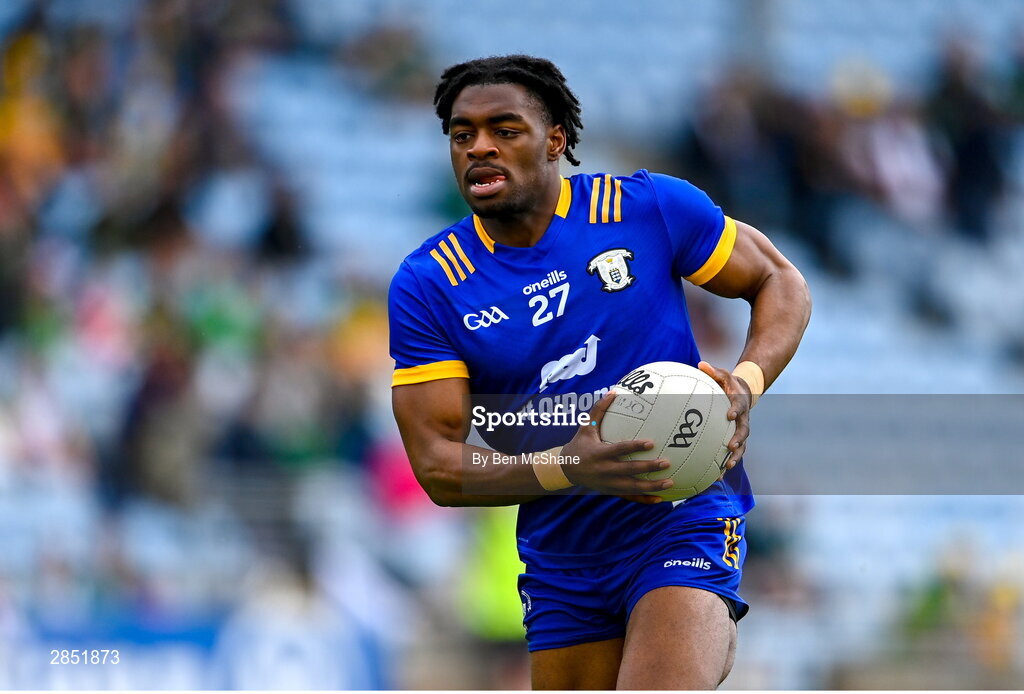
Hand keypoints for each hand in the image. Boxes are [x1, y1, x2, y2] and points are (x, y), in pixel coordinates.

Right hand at [558, 391, 672, 501]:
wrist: (566, 470)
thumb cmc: (579, 444)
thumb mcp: (586, 427)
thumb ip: (599, 410)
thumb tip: (614, 391)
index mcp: (599, 454)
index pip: (619, 450)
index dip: (635, 447)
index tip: (651, 443)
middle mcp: (605, 470)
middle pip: (630, 470)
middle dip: (648, 467)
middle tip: (667, 462)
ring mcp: (609, 484)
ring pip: (633, 487)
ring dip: (652, 486)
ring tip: (671, 482)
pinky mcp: (611, 492)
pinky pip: (631, 497)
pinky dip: (645, 499)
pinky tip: (661, 499)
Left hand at [697, 360, 751, 474]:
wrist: (743, 394)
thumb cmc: (728, 384)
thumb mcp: (722, 375)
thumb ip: (713, 371)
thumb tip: (701, 364)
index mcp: (739, 403)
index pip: (739, 406)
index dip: (736, 410)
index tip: (730, 415)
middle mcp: (743, 420)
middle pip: (744, 431)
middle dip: (738, 440)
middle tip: (731, 447)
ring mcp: (741, 431)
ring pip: (741, 447)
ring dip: (735, 458)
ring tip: (726, 468)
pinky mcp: (736, 440)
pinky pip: (732, 454)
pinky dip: (725, 465)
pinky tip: (715, 477)